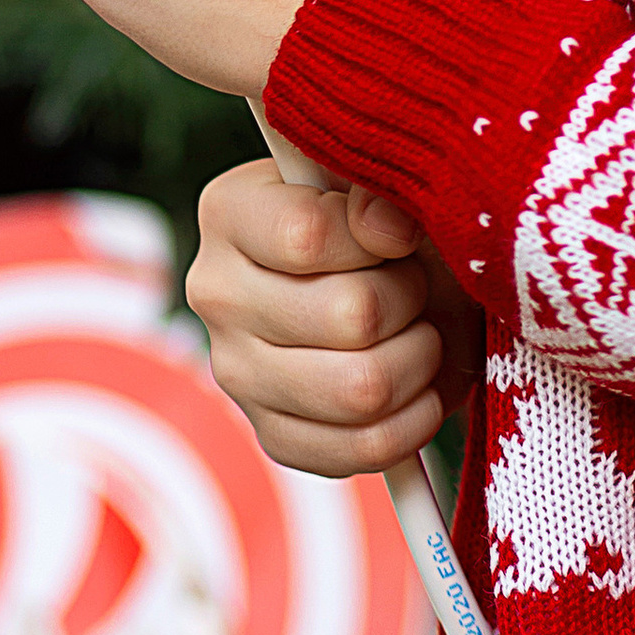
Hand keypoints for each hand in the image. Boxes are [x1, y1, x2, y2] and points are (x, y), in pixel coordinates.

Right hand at [187, 159, 482, 477]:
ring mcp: (237, 374)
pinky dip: (413, 421)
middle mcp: (216, 293)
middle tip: (414, 288)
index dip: (379, 239)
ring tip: (418, 335)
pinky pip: (365, 449)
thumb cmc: (389, 227)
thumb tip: (385, 224)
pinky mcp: (273, 436)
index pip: (307, 236)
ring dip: (418, 361)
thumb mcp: (389, 185)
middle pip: (351, 316)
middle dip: (410, 300)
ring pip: (363, 389)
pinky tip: (414, 388)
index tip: (402, 234)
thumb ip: (381, 187)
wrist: (400, 291)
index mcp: (230, 211)